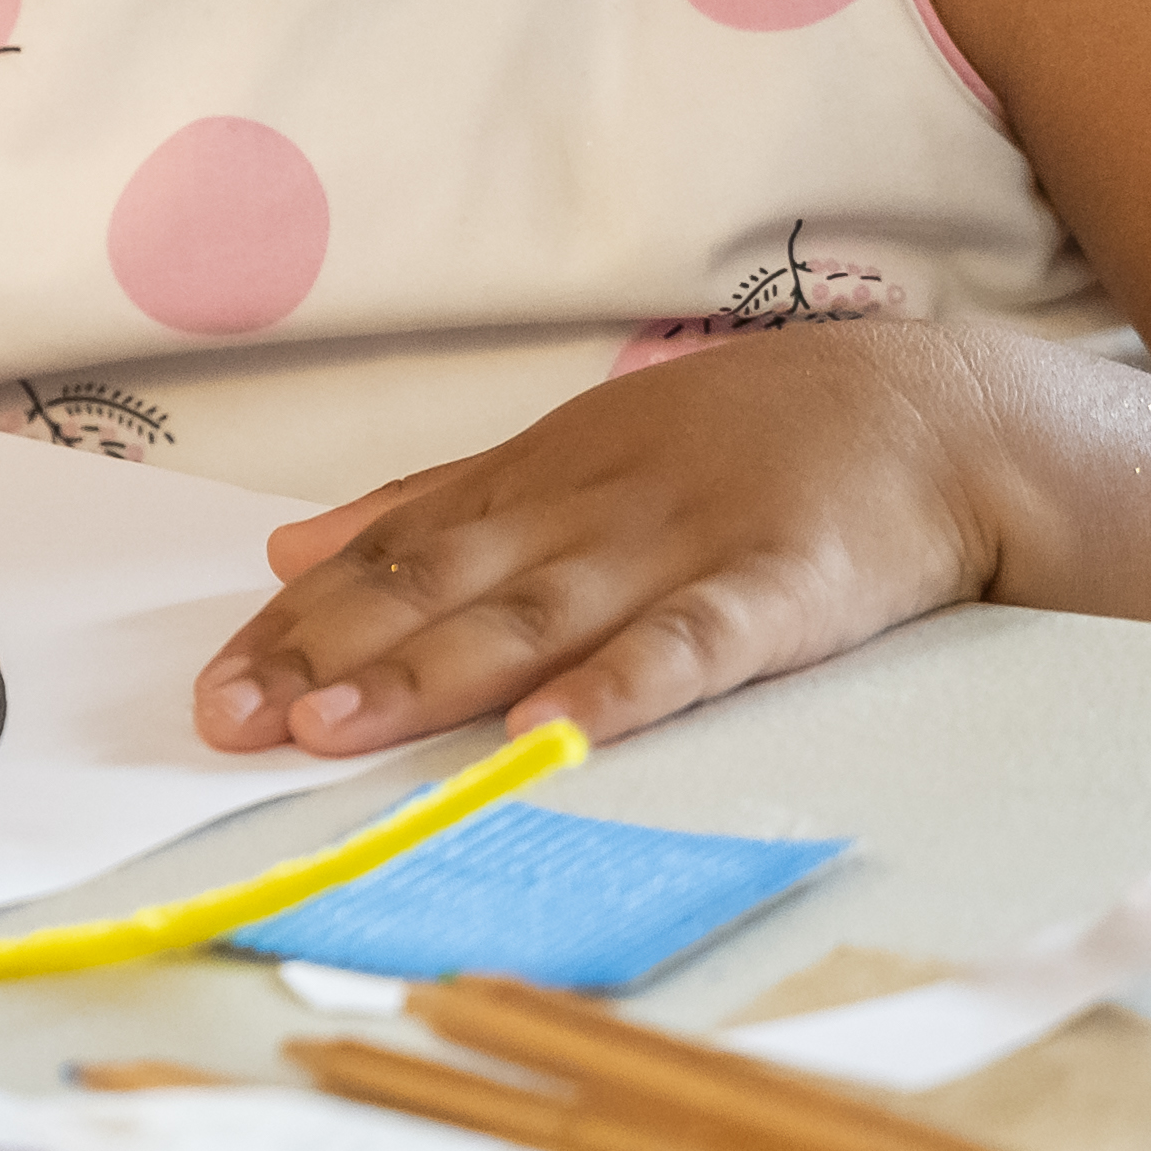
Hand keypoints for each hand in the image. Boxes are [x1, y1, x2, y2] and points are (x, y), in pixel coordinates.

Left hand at [192, 323, 1008, 755]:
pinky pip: (688, 646)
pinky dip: (618, 687)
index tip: (215, 685)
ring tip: (332, 729)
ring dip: (428, 675)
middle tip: (229, 720)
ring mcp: (677, 548)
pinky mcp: (777, 591)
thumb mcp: (570, 452)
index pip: (391, 557)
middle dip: (326, 657)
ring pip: (532, 618)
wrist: (934, 416)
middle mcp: (584, 512)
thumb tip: (290, 550)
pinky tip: (552, 734)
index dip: (299, 624)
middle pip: (437, 589)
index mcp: (533, 482)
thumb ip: (432, 504)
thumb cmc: (743, 441)